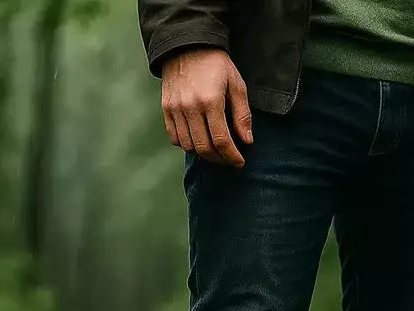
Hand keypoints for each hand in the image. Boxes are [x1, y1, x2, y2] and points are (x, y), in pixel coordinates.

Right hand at [161, 48, 252, 166]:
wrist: (186, 44)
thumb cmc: (215, 64)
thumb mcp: (236, 84)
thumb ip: (242, 114)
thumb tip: (247, 141)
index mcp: (211, 101)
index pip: (221, 140)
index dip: (232, 156)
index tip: (239, 162)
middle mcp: (191, 107)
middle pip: (204, 148)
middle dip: (219, 159)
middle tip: (228, 159)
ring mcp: (176, 108)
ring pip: (189, 146)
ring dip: (203, 154)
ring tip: (215, 152)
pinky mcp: (166, 108)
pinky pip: (174, 137)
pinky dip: (187, 145)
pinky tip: (198, 141)